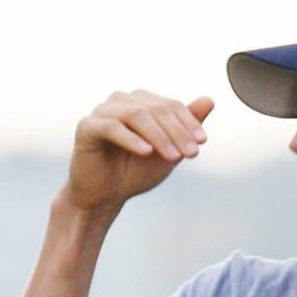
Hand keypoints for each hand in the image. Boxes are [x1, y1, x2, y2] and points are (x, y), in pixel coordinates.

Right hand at [64, 90, 214, 212]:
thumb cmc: (133, 174)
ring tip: (172, 157)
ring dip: (158, 136)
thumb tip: (210, 99)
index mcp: (141, 102)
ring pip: (136, 115)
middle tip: (189, 154)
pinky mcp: (87, 126)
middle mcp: (122, 101)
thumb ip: (184, 129)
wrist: (102, 197)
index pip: (170, 105)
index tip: (201, 143)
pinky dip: (131, 140)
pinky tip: (146, 153)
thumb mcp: (166, 153)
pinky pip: (113, 128)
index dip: (188, 123)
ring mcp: (103, 111)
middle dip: (176, 132)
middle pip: (155, 109)